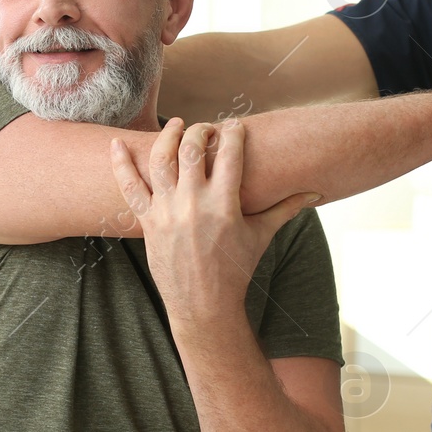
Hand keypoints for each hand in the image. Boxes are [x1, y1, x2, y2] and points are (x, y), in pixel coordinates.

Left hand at [110, 119, 317, 321]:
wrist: (204, 305)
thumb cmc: (236, 269)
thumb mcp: (261, 236)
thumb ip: (286, 209)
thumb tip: (315, 192)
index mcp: (224, 204)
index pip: (229, 153)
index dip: (233, 133)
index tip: (235, 125)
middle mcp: (193, 204)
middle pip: (191, 149)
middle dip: (200, 131)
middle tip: (206, 129)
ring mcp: (167, 212)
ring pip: (160, 160)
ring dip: (167, 137)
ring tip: (176, 125)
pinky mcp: (148, 222)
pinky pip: (130, 188)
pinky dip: (121, 164)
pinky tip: (116, 145)